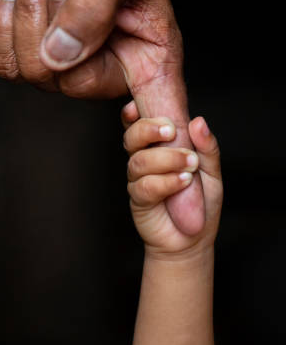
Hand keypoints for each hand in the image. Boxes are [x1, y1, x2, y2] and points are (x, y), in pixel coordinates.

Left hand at [0, 0, 203, 231]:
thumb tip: (64, 61)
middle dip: (57, 23)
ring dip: (30, 9)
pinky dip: (4, 15)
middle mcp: (105, 62)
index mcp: (146, 48)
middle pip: (73, 87)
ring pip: (32, 72)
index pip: (164, 114)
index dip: (176, 163)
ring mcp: (61, 60)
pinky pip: (2, 59)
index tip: (188, 218)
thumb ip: (93, 9)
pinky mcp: (21, 49)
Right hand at [123, 115, 221, 254]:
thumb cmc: (201, 201)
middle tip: (171, 130)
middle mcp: (144, 159)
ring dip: (166, 158)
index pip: (138, 124)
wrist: (195, 237)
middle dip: (149, 129)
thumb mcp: (211, 171)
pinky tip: (182, 182)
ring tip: (189, 164)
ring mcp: (139, 179)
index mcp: (157, 146)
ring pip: (139, 161)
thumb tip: (198, 121)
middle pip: (132, 136)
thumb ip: (206, 147)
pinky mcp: (139, 200)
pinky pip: (144, 186)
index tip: (137, 106)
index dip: (132, 114)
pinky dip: (165, 181)